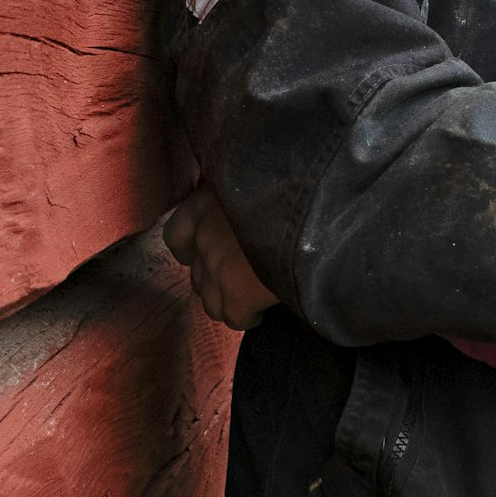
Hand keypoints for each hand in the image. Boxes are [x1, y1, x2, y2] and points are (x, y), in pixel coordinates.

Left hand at [163, 185, 279, 328]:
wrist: (319, 210)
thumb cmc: (292, 184)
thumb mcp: (257, 176)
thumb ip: (238, 191)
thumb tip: (235, 197)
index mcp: (206, 203)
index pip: (177, 234)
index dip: (189, 248)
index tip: (207, 251)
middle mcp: (205, 236)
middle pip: (199, 274)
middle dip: (216, 279)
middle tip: (242, 275)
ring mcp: (218, 270)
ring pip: (211, 302)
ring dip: (229, 301)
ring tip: (253, 296)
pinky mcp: (238, 297)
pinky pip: (236, 319)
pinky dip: (249, 317)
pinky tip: (265, 310)